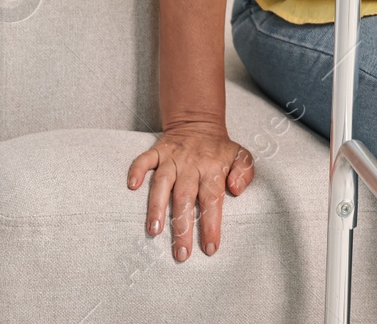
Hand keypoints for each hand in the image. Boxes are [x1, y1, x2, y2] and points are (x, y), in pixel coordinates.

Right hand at [127, 122, 254, 261]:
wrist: (199, 121)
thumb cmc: (220, 148)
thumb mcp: (242, 155)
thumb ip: (244, 172)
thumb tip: (236, 190)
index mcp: (213, 170)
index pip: (213, 200)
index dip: (211, 225)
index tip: (209, 248)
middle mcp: (191, 166)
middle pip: (186, 198)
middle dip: (182, 227)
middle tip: (180, 253)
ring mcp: (172, 159)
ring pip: (162, 184)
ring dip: (157, 206)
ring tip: (154, 230)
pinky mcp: (157, 151)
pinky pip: (145, 160)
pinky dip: (137, 171)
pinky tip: (132, 186)